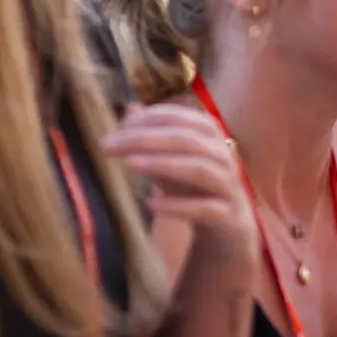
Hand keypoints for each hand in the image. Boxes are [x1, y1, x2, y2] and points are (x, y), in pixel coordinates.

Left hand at [104, 103, 254, 263]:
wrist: (229, 227)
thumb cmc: (196, 188)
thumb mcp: (173, 159)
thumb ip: (154, 137)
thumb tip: (130, 109)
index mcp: (211, 136)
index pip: (180, 118)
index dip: (148, 119)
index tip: (118, 128)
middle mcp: (224, 157)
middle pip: (187, 141)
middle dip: (145, 140)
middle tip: (108, 146)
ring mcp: (229, 187)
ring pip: (199, 170)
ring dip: (163, 164)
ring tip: (130, 165)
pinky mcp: (229, 217)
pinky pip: (206, 208)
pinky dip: (178, 206)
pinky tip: (151, 204)